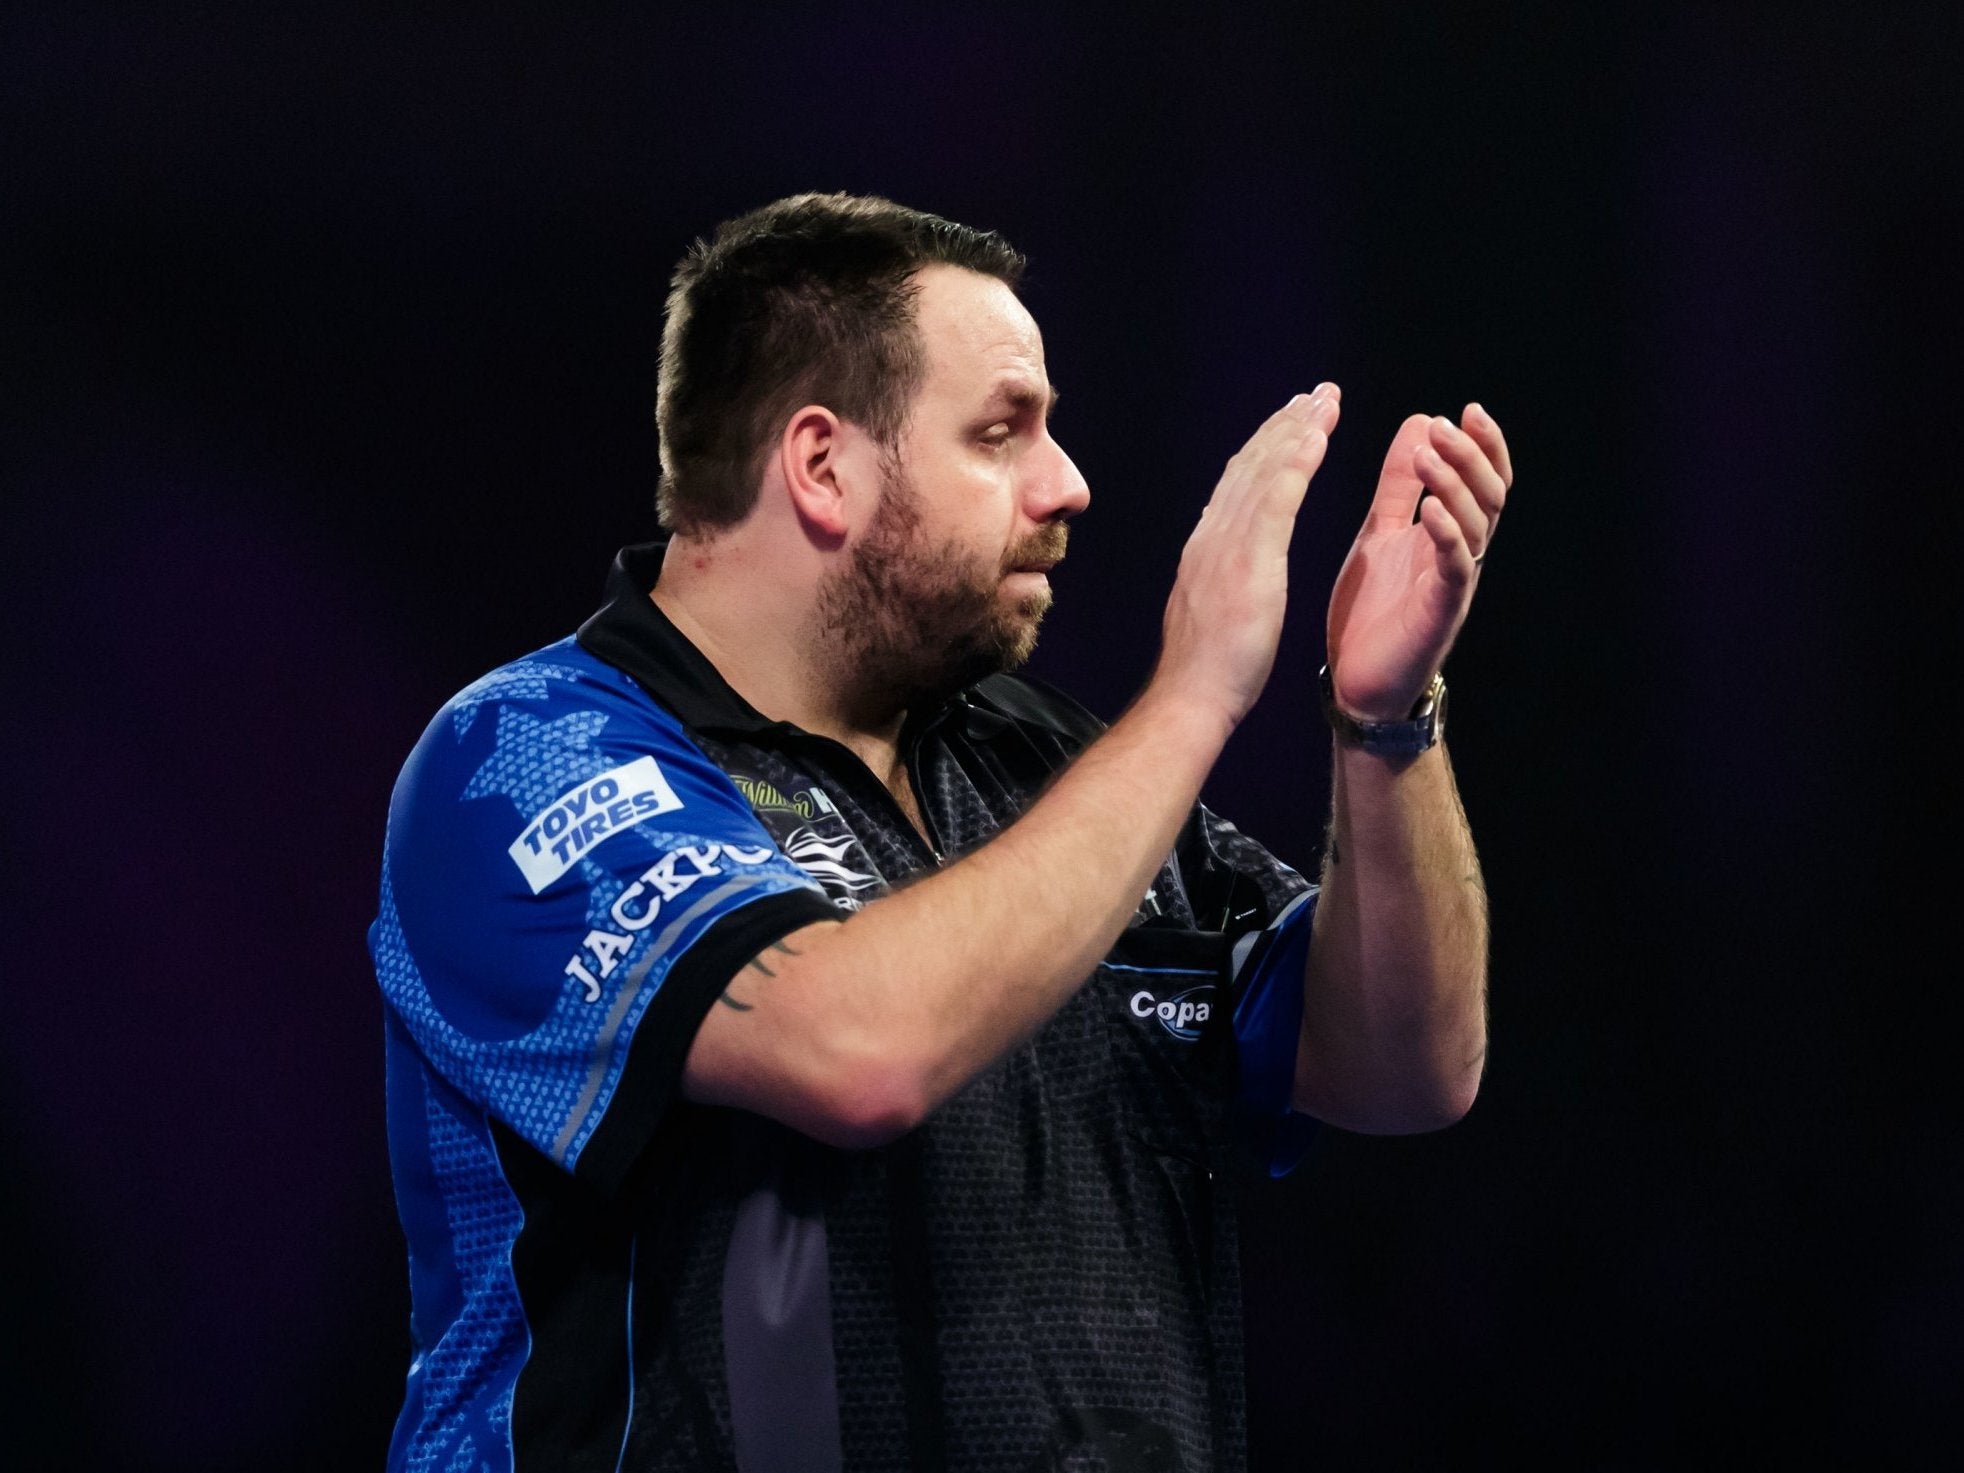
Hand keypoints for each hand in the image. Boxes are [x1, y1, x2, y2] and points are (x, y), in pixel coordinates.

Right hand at [1155, 384, 1341, 727]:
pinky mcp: (1248, 557)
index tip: (1292, 422)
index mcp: (1206, 547)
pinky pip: (1277, 497)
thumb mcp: (1209, 608)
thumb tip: (1220, 561)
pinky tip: (1317, 435)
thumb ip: (1216, 576)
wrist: (1192, 695)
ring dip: (1296, 429)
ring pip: (1264, 471)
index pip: (1238, 484)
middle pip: (1251, 466)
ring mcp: (1227, 543)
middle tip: (1316, 393)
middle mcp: (1213, 535)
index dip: (1266, 448)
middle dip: (1284, 425)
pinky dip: (1297, 460)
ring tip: (1325, 400)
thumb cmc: (1207, 669)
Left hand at [1326, 404, 1511, 721]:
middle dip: (1472, 456)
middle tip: (1446, 426)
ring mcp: (1455, 584)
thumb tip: (1420, 420)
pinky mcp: (1440, 612)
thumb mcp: (1380, 530)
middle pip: (1491, 495)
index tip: (1466, 409)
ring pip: (1478, 525)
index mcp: (1449, 535)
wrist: (1356, 683)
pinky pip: (1456, 567)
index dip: (1483, 445)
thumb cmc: (1371, 610)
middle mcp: (1462, 556)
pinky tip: (1430, 510)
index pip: (1483, 480)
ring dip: (1454, 484)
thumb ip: (1399, 483)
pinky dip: (1447, 534)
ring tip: (1429, 454)